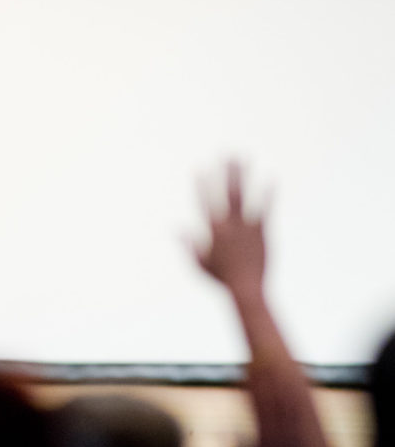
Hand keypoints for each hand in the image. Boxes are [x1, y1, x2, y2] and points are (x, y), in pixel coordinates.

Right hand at [193, 161, 266, 297]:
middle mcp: (229, 225)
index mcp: (213, 232)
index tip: (198, 169)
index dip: (201, 185)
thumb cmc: (222, 279)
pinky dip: (268, 195)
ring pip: (244, 196)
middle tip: (227, 155)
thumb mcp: (200, 263)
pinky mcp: (261, 233)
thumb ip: (189, 245)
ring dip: (244, 176)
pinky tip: (271, 179)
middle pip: (227, 193)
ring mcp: (246, 228)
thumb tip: (176, 229)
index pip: (204, 203)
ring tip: (246, 159)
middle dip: (226, 173)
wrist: (247, 291)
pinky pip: (265, 210)